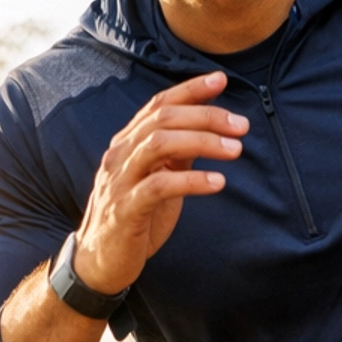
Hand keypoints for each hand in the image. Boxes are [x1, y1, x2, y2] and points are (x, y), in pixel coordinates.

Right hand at [72, 70, 246, 292]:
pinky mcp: (126, 209)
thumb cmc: (134, 218)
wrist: (99, 262)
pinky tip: (218, 183)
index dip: (190, 89)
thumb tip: (209, 131)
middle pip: (163, 119)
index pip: (158, 105)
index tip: (221, 79)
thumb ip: (176, 155)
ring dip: (202, 142)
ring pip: (159, 144)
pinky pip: (160, 185)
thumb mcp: (157, 180)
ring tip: (235, 150)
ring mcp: (120, 180)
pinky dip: (192, 180)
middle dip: (206, 116)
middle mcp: (120, 155)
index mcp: (127, 144)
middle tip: (242, 126)